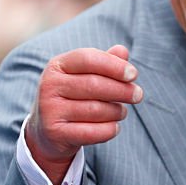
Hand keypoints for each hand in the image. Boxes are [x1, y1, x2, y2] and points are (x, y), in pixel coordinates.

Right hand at [26, 45, 141, 184]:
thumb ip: (104, 63)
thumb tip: (122, 51)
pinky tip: (114, 127)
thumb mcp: (84, 76)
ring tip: (121, 112)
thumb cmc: (73, 97)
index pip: (88, 58)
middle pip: (94, 84)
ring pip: (95, 109)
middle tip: (138, 95)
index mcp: (57, 66)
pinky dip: (109, 130)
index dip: (113, 65)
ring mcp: (50, 110)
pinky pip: (91, 132)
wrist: (47, 130)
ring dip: (116, 111)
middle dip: (122, 90)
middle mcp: (49, 86)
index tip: (133, 75)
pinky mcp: (55, 133)